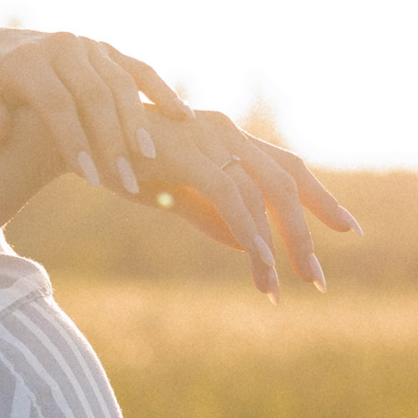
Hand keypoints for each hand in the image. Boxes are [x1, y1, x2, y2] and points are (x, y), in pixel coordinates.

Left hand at [0, 28, 190, 192]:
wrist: (4, 52)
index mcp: (30, 60)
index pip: (57, 103)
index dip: (75, 141)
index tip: (90, 178)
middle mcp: (64, 45)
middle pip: (95, 95)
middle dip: (111, 139)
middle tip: (124, 179)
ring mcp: (91, 46)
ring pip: (123, 83)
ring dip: (139, 122)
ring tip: (150, 160)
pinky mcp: (111, 51)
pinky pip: (141, 70)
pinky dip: (163, 92)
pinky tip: (185, 118)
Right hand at [130, 109, 363, 298]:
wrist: (69, 137)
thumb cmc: (119, 162)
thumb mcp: (175, 195)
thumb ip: (212, 216)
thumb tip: (248, 244)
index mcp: (226, 139)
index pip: (286, 168)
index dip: (320, 198)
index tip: (348, 230)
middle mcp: (225, 132)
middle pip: (287, 180)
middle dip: (309, 230)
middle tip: (319, 278)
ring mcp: (208, 138)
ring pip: (266, 193)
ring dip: (279, 244)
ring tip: (283, 285)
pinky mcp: (188, 153)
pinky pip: (232, 197)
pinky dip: (251, 233)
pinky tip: (260, 264)